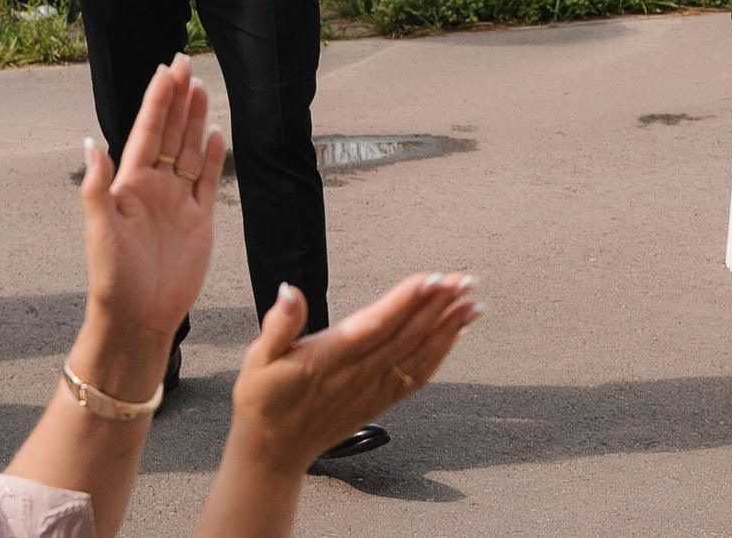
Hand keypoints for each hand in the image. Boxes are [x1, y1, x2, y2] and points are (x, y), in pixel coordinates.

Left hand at [80, 56, 221, 339]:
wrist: (139, 315)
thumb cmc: (112, 276)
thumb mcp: (99, 230)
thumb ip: (97, 187)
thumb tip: (90, 142)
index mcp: (130, 184)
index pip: (147, 132)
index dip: (157, 101)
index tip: (165, 70)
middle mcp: (154, 187)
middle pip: (170, 133)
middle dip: (178, 100)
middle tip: (186, 64)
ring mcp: (178, 202)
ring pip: (190, 151)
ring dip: (195, 121)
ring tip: (201, 89)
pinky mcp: (199, 221)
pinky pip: (208, 182)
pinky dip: (212, 157)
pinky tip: (215, 134)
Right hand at [229, 272, 480, 473]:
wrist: (273, 452)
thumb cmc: (263, 399)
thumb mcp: (258, 358)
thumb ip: (278, 324)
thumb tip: (289, 291)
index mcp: (330, 357)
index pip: (377, 323)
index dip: (407, 300)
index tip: (434, 278)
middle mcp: (358, 374)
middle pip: (407, 334)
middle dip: (440, 305)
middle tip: (466, 279)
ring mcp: (372, 390)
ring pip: (418, 354)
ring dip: (449, 327)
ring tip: (474, 302)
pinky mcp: (379, 402)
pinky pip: (417, 376)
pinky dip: (441, 355)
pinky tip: (457, 335)